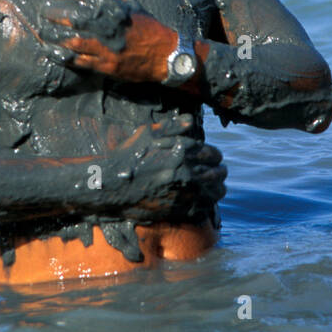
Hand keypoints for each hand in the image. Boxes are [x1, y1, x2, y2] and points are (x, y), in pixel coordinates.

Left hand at [38, 0, 177, 85]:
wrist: (165, 54)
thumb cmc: (146, 26)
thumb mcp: (128, 4)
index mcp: (113, 8)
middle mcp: (108, 26)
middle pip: (71, 17)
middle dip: (52, 14)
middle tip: (43, 13)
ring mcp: (105, 47)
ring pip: (70, 41)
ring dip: (52, 37)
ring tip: (42, 33)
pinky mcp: (105, 66)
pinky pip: (77, 61)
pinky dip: (62, 56)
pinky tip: (52, 52)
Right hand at [99, 112, 226, 219]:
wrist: (112, 185)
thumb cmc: (129, 156)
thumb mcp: (147, 133)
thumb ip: (172, 126)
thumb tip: (191, 122)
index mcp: (183, 150)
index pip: (213, 154)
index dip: (215, 156)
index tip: (213, 159)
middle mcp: (188, 170)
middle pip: (218, 172)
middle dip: (219, 171)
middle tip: (218, 172)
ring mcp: (185, 192)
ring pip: (216, 191)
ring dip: (217, 188)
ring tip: (214, 186)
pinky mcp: (179, 209)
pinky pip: (205, 208)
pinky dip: (207, 204)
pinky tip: (203, 201)